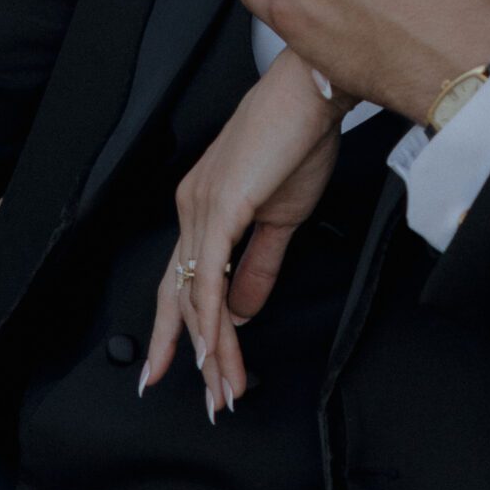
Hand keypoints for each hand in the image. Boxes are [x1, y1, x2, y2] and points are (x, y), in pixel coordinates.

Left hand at [143, 45, 346, 421]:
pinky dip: (210, 319)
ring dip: (212, 348)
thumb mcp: (283, 215)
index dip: (184, 328)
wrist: (311, 91)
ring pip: (195, 295)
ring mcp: (200, 207)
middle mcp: (191, 208)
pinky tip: (217, 349)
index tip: (195, 368)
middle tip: (202, 398)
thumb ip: (260, 265)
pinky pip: (209, 275)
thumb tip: (244, 310)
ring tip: (224, 387)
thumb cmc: (299, 137)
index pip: (186, 280)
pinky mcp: (219, 206)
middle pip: (178, 294)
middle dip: (185, 352)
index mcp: (202, 208)